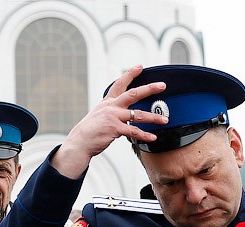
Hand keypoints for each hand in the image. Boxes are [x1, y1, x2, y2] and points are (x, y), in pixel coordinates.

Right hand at [51, 64, 168, 177]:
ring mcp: (113, 117)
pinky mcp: (114, 129)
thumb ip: (113, 112)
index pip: (120, 84)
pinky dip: (144, 135)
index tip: (140, 66)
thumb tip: (126, 114)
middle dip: (149, 89)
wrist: (80, 142)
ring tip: (164, 119)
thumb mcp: (100, 115)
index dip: (130, 74)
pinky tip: (153, 137)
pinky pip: (134, 131)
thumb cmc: (91, 130)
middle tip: (162, 85)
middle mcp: (111, 106)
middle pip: (133, 94)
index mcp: (108, 102)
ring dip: (153, 117)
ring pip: (138, 114)